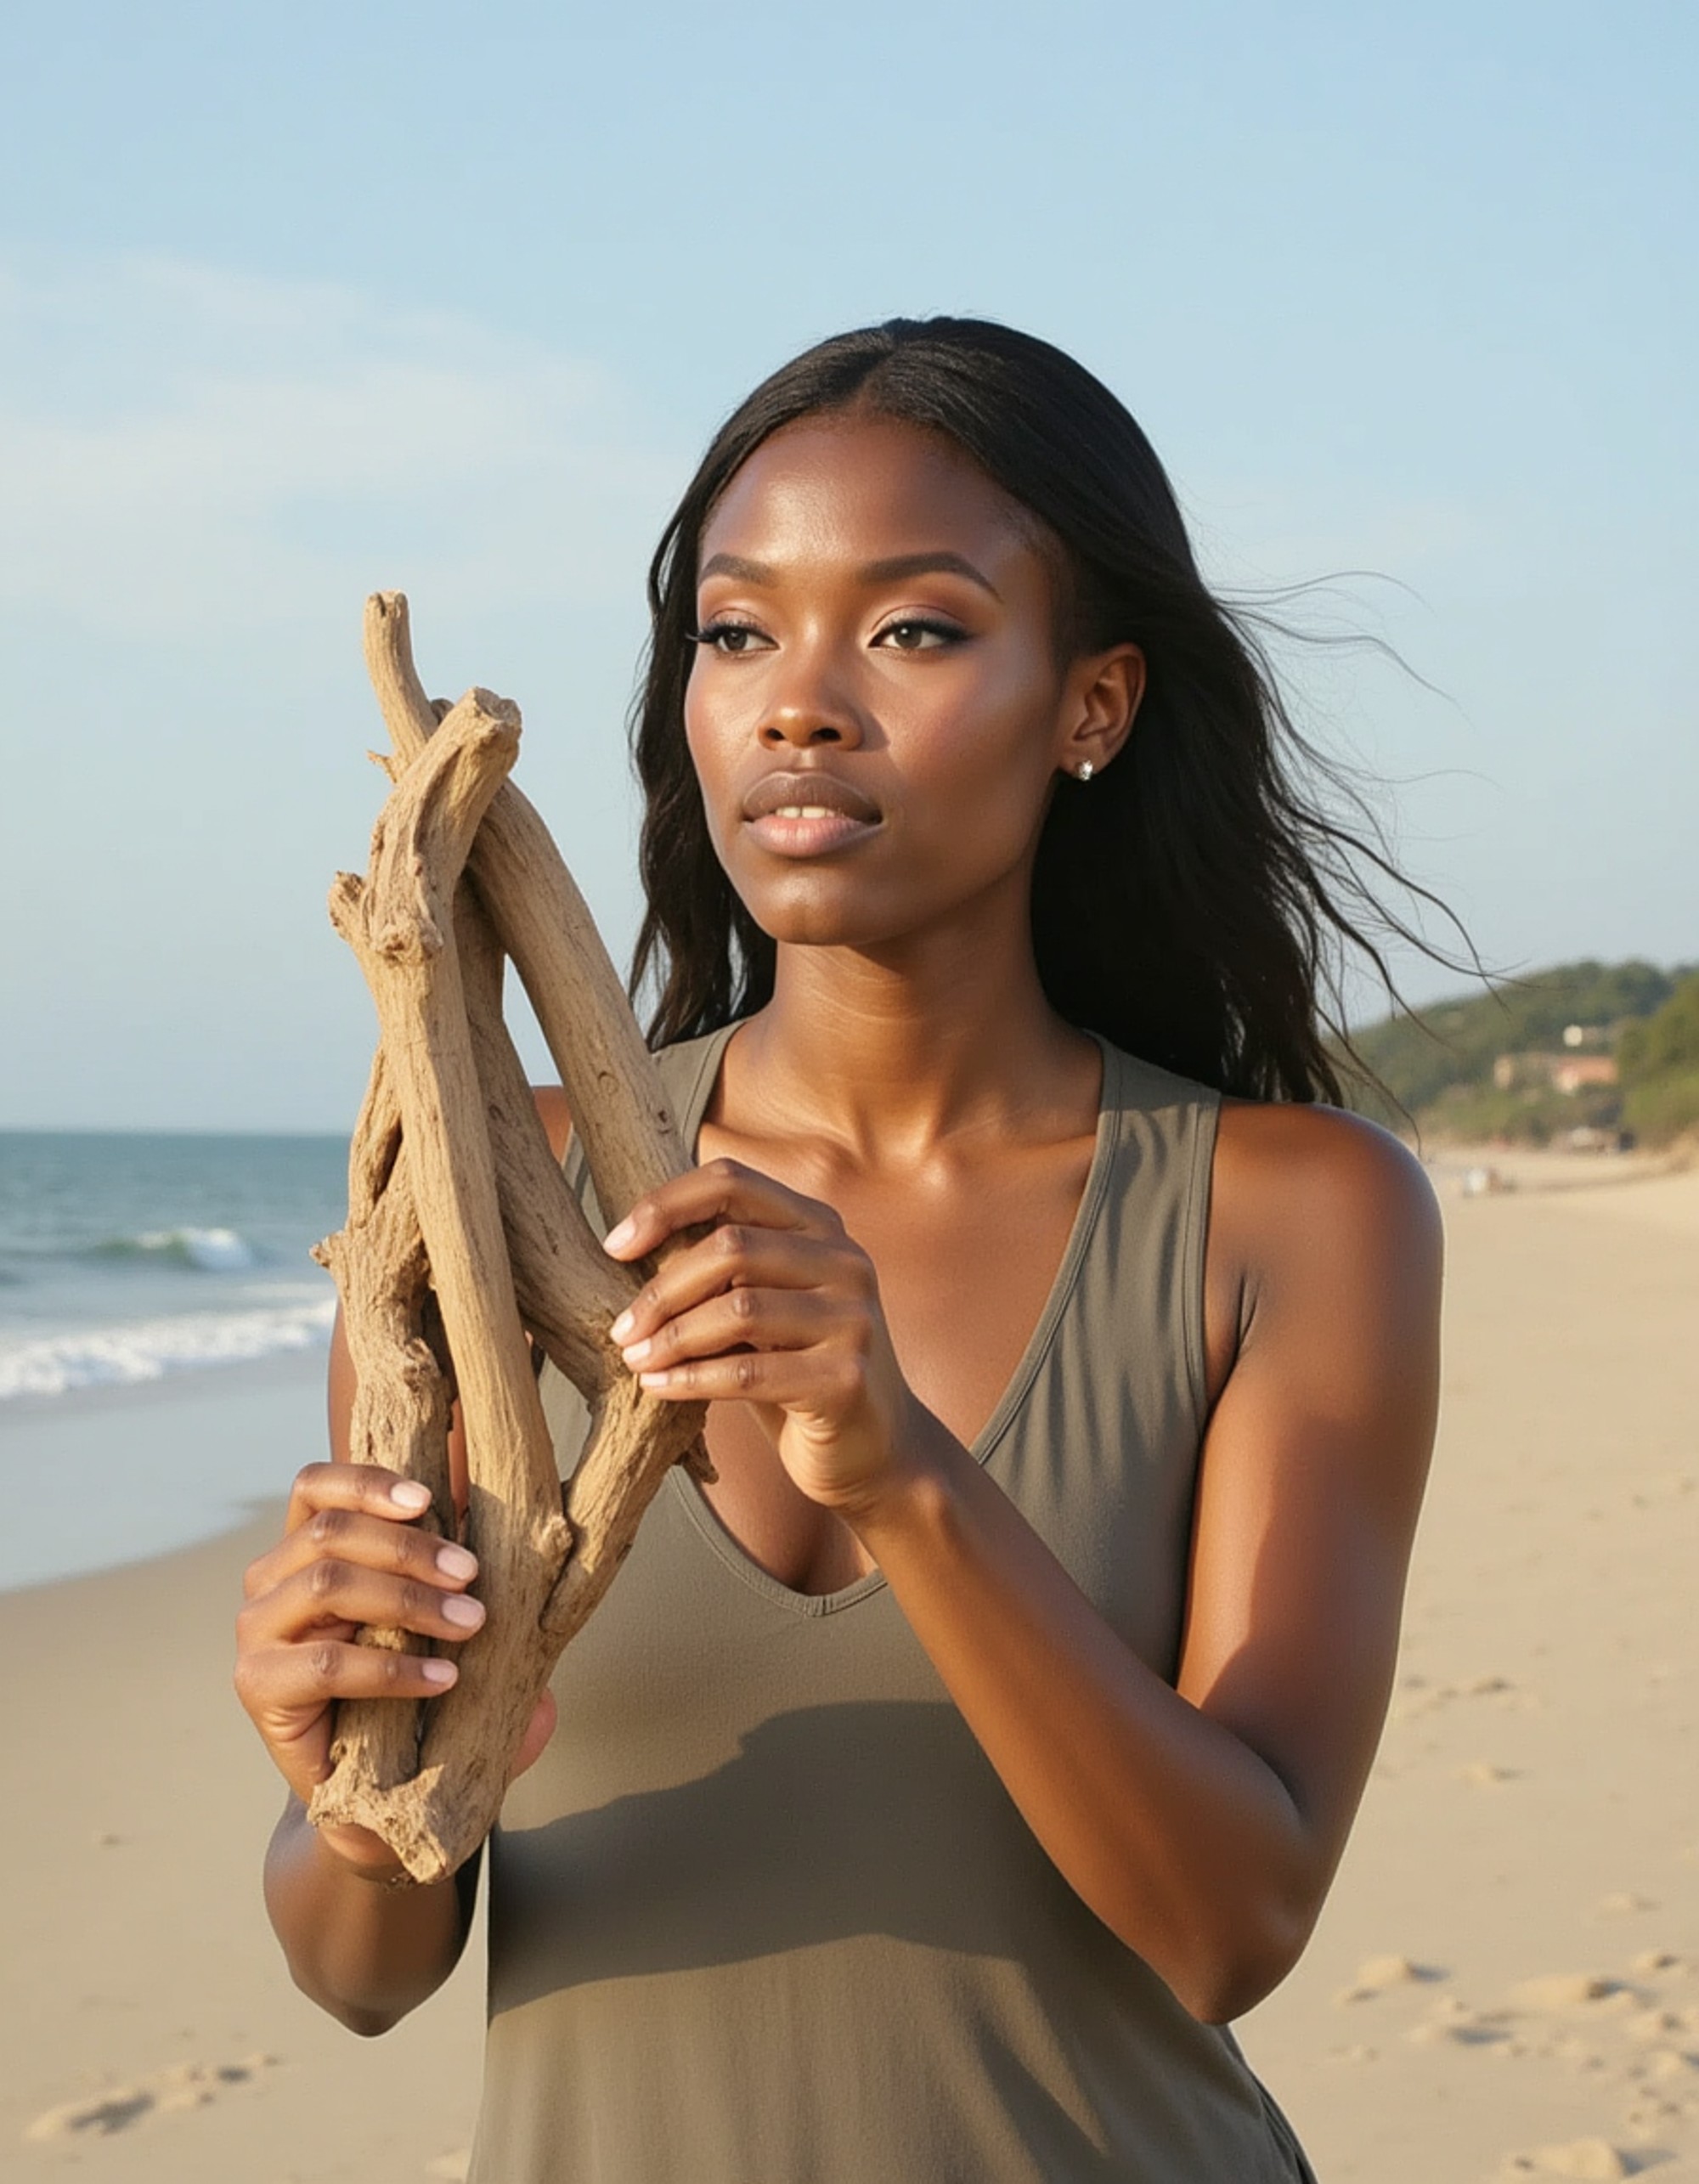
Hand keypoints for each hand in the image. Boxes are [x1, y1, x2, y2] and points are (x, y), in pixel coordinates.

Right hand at [234, 1462, 554, 1873]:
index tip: (430, 1498)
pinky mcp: (258, 1687)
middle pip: (330, 1533)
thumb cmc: (410, 1693)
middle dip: (411, 1548)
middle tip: (472, 1576)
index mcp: (303, 1548)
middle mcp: (270, 1582)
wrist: (370, 1795)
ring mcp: (256, 1633)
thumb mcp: (438, 1627)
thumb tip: (538, 1545)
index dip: (368, 1482)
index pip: (316, 1487)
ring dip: (408, 1599)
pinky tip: (442, 1679)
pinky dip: (392, 1666)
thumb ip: (464, 1582)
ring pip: (326, 1584)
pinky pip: (325, 1662)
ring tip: (470, 1625)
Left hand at [603, 1157, 926, 1515]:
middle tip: (622, 1329)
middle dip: (662, 1289)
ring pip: (738, 1308)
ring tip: (636, 1359)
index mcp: (819, 1226)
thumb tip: (627, 1246)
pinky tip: (658, 1387)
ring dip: (672, 1337)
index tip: (615, 1246)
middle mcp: (845, 1260)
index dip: (666, 1205)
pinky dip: (690, 1379)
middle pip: (731, 1246)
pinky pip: (748, 1371)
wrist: (870, 1446)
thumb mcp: (763, 1304)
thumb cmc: (796, 1368)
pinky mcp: (846, 1377)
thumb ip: (721, 1268)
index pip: (732, 1182)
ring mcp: (852, 1318)